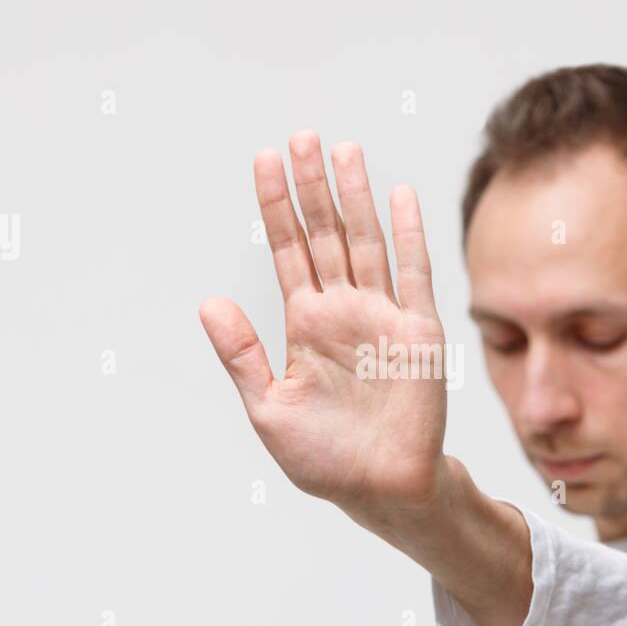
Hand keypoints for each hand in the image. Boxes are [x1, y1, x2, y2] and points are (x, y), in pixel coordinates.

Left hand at [200, 130, 448, 518]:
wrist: (380, 489)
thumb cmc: (323, 458)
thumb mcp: (268, 408)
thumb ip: (241, 355)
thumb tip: (208, 302)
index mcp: (305, 324)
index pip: (288, 250)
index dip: (276, 206)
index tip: (265, 160)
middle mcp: (342, 310)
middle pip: (326, 233)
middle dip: (312, 186)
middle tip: (302, 136)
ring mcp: (381, 316)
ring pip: (367, 242)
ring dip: (356, 197)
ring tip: (343, 150)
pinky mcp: (418, 331)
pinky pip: (414, 275)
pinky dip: (408, 235)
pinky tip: (399, 196)